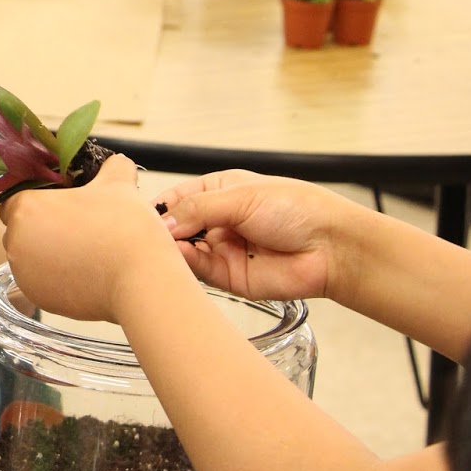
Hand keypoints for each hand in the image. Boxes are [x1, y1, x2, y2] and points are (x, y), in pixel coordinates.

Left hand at [0, 155, 180, 321]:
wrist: (140, 280)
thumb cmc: (124, 227)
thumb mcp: (119, 184)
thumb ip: (111, 167)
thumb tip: (115, 162)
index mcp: (25, 208)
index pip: (14, 198)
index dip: (37, 198)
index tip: (61, 202)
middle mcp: (15, 242)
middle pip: (21, 229)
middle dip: (43, 226)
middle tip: (77, 225)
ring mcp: (25, 274)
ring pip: (30, 257)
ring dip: (50, 252)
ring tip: (86, 249)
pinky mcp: (39, 299)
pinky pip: (42, 282)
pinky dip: (58, 276)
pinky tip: (85, 271)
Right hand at [158, 170, 370, 300]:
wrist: (331, 246)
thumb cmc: (297, 208)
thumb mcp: (241, 196)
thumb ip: (198, 208)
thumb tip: (162, 221)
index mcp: (219, 192)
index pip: (177, 198)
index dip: (158, 206)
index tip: (138, 214)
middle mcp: (218, 221)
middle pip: (176, 226)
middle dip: (161, 230)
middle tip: (144, 233)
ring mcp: (222, 249)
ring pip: (184, 251)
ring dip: (171, 249)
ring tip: (160, 246)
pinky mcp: (229, 277)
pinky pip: (200, 272)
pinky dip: (186, 265)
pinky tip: (179, 257)